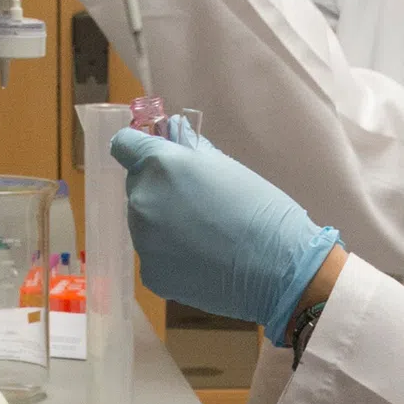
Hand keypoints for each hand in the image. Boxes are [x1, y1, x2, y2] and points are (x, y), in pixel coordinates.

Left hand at [108, 119, 338, 342]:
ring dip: (164, 225)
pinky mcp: (150, 274)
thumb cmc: (261, 209)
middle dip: (159, 190)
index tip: (155, 157)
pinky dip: (172, 257)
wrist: (279, 269)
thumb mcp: (227, 167)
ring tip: (204, 237)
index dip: (138, 148)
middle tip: (197, 204)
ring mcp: (142, 241)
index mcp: (159, 165)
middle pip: (137, 186)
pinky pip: (154, 256)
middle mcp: (141, 200)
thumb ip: (191, 147)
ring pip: (144, 224)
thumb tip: (172, 129)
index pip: (124, 145)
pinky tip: (203, 261)